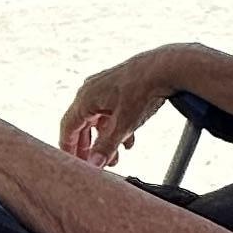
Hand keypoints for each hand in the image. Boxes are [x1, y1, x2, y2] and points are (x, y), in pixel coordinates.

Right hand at [58, 47, 182, 166]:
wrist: (164, 68)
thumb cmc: (141, 92)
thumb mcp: (123, 124)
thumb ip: (106, 146)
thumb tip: (93, 164)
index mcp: (85, 99)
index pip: (68, 127)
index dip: (69, 147)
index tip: (72, 163)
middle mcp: (90, 92)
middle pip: (81, 124)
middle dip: (88, 146)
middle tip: (91, 164)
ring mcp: (103, 88)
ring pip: (98, 120)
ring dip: (104, 140)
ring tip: (114, 158)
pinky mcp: (118, 87)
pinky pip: (110, 112)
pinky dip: (116, 128)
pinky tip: (128, 142)